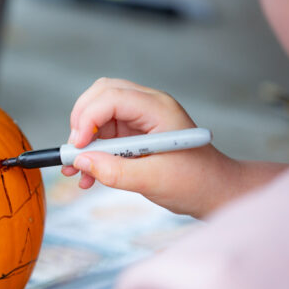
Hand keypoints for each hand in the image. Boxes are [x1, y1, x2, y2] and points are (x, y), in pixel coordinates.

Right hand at [63, 78, 239, 217]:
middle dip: (81, 122)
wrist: (214, 192)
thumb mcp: (153, 181)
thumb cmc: (195, 183)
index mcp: (158, 109)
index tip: (78, 147)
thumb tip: (81, 162)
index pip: (112, 97)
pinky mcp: (134, 134)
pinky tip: (88, 175)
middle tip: (75, 153)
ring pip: (98, 115)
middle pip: (101, 95)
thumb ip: (115, 171)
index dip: (88, 119)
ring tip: (75, 170)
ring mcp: (140, 119)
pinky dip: (91, 152)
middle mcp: (148, 107)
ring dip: (83, 141)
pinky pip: (103, 135)